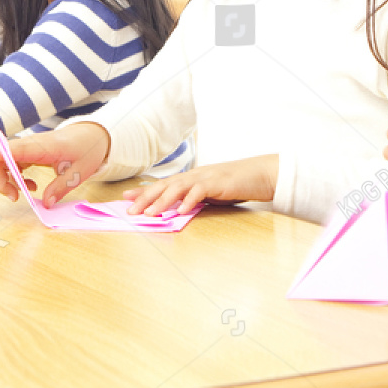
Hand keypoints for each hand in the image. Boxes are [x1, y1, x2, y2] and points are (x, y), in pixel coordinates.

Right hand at [0, 122, 110, 205]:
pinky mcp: (28, 153)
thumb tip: (47, 204)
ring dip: (5, 182)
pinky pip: (12, 165)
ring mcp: (28, 148)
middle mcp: (32, 145)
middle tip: (7, 197)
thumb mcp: (79, 172)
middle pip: (2, 156)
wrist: (91, 135)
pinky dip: (14, 178)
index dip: (0, 152)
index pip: (18, 148)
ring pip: (4, 162)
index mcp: (45, 146)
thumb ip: (61, 187)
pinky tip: (29, 187)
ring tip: (17, 196)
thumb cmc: (86, 149)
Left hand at [122, 155, 278, 216]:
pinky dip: (188, 200)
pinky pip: (200, 191)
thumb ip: (196, 198)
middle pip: (165, 185)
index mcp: (192, 178)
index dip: (144, 191)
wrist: (261, 174)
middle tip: (130, 211)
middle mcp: (195, 175)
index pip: (163, 184)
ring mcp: (206, 177)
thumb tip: (179, 209)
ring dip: (162, 201)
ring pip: (178, 187)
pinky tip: (180, 210)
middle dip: (145, 198)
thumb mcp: (212, 192)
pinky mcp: (218, 182)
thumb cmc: (237, 184)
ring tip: (150, 214)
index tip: (126, 198)